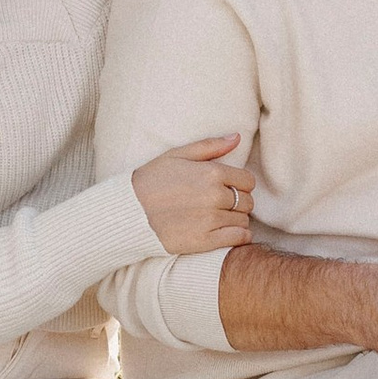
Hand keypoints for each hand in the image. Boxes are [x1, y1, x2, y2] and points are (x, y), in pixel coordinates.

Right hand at [131, 134, 256, 254]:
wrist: (129, 212)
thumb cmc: (152, 180)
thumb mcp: (177, 155)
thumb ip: (210, 146)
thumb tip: (236, 137)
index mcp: (212, 173)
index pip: (248, 181)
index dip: (241, 185)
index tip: (229, 189)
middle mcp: (215, 196)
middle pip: (248, 202)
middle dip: (239, 202)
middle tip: (223, 205)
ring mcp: (211, 219)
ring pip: (243, 220)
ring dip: (236, 220)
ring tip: (219, 218)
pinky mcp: (205, 240)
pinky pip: (238, 237)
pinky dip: (238, 236)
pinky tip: (226, 232)